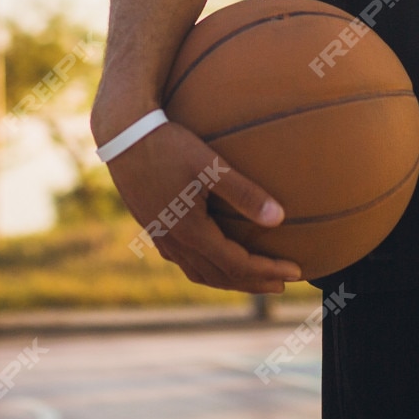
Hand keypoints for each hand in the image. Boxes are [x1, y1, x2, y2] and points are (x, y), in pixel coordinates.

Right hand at [103, 120, 302, 293]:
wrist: (124, 135)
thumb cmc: (169, 146)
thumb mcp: (210, 165)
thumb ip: (245, 193)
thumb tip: (279, 218)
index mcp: (191, 231)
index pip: (237, 265)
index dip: (267, 271)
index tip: (295, 271)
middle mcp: (175, 242)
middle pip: (220, 276)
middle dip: (253, 282)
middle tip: (282, 283)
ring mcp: (161, 236)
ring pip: (199, 273)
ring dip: (230, 280)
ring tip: (254, 278)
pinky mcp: (153, 226)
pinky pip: (184, 262)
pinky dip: (207, 269)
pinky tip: (214, 259)